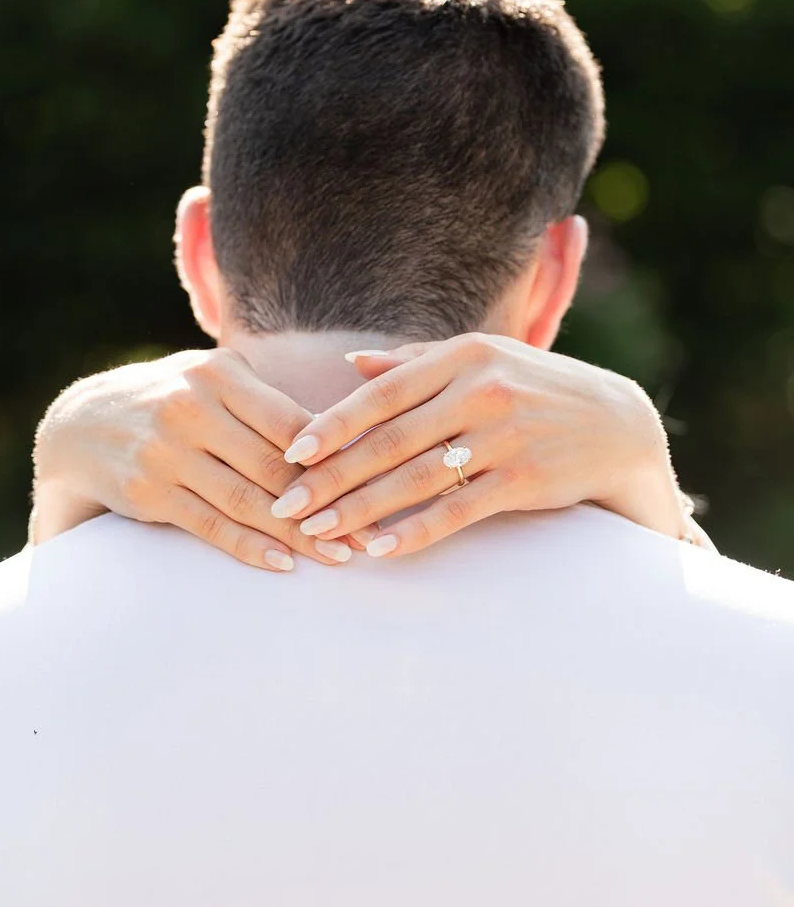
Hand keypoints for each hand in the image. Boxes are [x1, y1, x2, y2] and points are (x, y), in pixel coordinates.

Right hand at [30, 348, 356, 570]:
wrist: (79, 423)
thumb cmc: (169, 398)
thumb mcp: (211, 379)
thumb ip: (264, 401)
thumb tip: (339, 432)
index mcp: (219, 374)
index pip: (290, 420)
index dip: (335, 456)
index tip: (375, 481)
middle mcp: (192, 408)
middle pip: (275, 465)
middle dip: (326, 502)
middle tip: (368, 528)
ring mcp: (168, 451)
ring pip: (247, 500)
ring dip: (298, 535)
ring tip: (337, 557)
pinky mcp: (149, 491)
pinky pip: (210, 526)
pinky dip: (250, 548)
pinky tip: (283, 564)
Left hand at [271, 334, 697, 558]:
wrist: (620, 426)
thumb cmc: (537, 389)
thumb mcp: (484, 359)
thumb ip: (416, 363)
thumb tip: (350, 364)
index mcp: (463, 356)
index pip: (382, 393)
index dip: (333, 425)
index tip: (290, 454)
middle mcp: (481, 390)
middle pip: (390, 440)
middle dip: (332, 476)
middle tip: (287, 505)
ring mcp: (504, 435)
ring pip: (416, 478)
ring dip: (361, 509)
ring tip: (320, 531)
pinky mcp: (524, 478)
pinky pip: (458, 510)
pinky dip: (416, 532)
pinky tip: (380, 550)